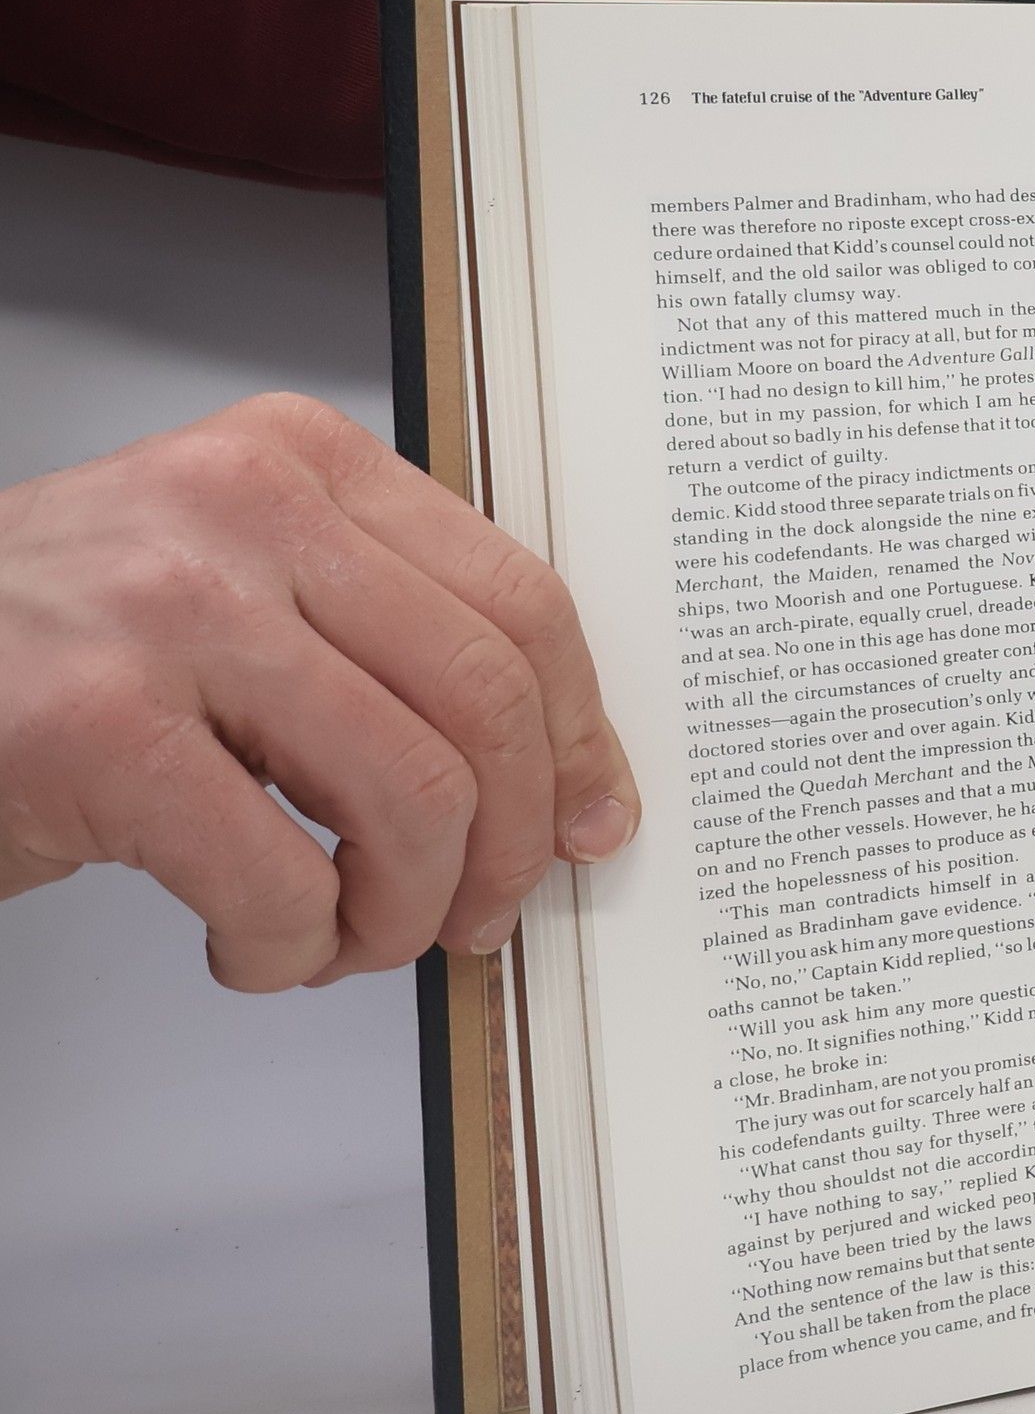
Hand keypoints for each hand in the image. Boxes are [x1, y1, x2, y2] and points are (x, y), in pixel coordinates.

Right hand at [0, 393, 637, 989]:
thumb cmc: (68, 650)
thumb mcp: (248, 591)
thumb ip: (392, 643)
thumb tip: (560, 781)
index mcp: (304, 464)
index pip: (521, 603)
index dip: (577, 738)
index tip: (589, 820)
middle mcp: (246, 509)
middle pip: (487, 702)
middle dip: (510, 848)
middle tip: (477, 915)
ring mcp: (171, 607)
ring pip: (414, 796)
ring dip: (403, 913)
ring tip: (352, 938)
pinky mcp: (99, 724)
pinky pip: (283, 878)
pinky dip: (292, 949)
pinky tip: (254, 947)